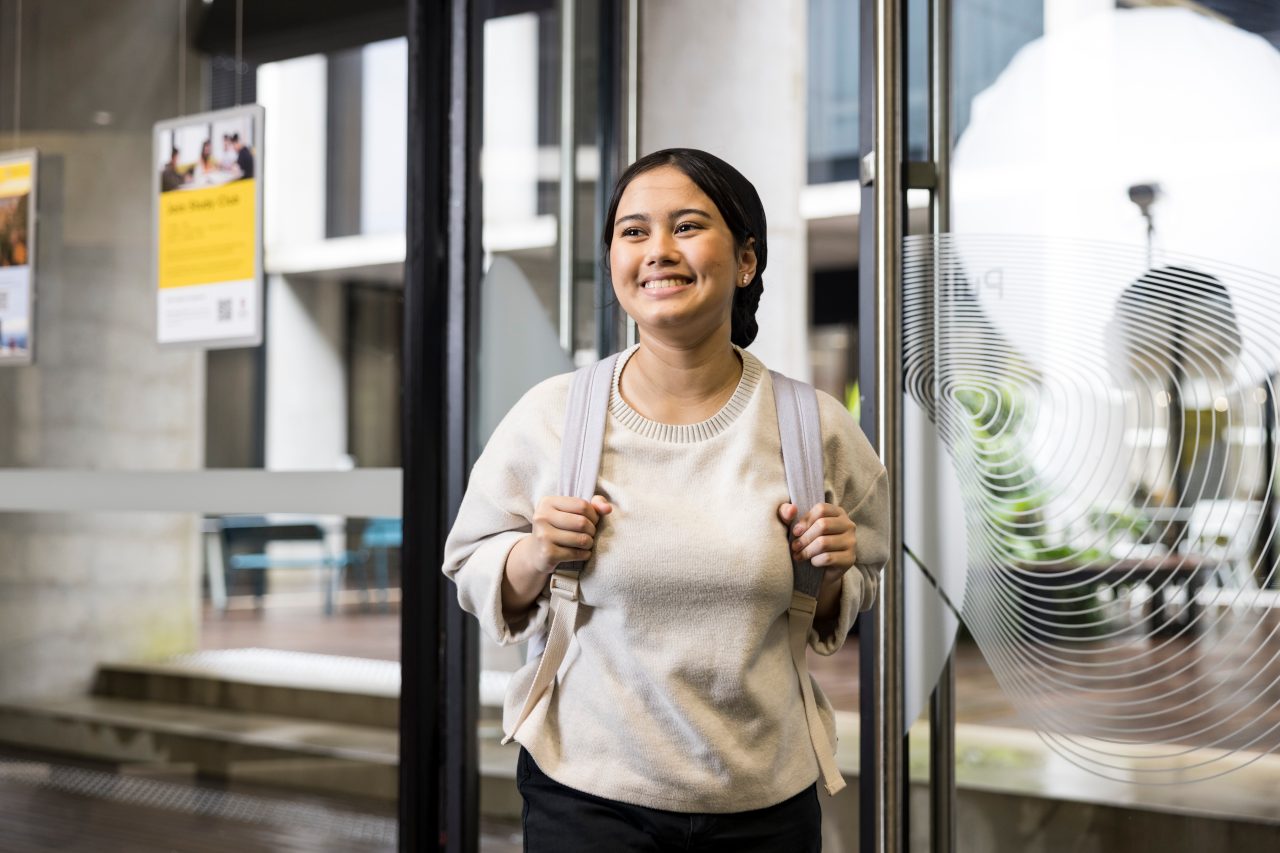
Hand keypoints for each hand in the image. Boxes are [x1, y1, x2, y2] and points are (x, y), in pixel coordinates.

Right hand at [524, 495, 612, 574]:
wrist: (536, 553)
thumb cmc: (559, 528)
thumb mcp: (571, 512)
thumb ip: (593, 504)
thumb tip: (608, 508)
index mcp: (547, 502)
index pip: (582, 505)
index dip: (593, 514)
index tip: (592, 521)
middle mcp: (542, 517)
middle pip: (582, 522)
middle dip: (592, 530)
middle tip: (590, 534)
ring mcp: (543, 536)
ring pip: (581, 539)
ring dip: (589, 543)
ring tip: (587, 543)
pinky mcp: (547, 553)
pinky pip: (576, 553)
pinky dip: (584, 554)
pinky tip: (582, 553)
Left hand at [778, 502, 857, 626]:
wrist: (819, 572)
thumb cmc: (807, 543)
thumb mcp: (797, 527)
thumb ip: (787, 514)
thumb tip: (790, 509)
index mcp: (837, 513)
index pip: (821, 509)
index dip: (805, 521)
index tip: (795, 532)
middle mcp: (849, 525)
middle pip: (823, 525)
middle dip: (804, 538)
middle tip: (795, 547)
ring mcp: (852, 542)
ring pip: (824, 543)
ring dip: (807, 551)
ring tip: (798, 555)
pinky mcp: (850, 559)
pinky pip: (828, 558)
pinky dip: (815, 561)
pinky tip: (813, 562)